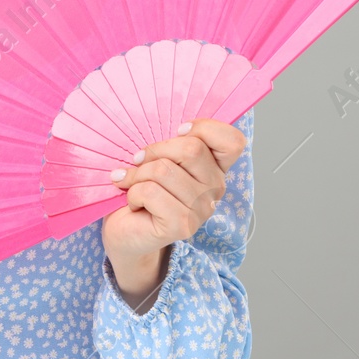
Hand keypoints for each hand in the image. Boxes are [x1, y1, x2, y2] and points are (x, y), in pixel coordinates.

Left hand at [101, 118, 247, 280]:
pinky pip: (151, 192)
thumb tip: (167, 129)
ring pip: (164, 170)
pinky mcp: (182, 225)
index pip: (233, 141)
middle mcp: (216, 189)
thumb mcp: (158, 156)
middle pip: (191, 149)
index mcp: (216, 168)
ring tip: (132, 185)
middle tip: (137, 162)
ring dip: (137, 175)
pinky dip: (132, 192)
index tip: (177, 132)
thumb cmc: (141, 188)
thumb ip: (171, 142)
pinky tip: (134, 203)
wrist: (125, 230)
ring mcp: (202, 210)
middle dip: (154, 151)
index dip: (204, 128)